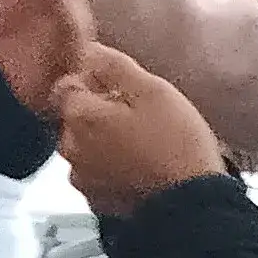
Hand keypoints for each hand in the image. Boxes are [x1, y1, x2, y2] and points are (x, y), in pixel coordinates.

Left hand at [49, 46, 228, 212]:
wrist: (192, 207)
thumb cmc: (175, 142)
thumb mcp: (152, 91)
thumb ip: (113, 66)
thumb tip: (87, 50)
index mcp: (79, 117)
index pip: (66, 85)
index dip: (91, 81)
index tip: (122, 88)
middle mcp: (69, 148)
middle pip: (73, 117)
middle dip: (97, 111)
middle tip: (138, 115)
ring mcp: (81, 179)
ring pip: (83, 146)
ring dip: (102, 140)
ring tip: (141, 142)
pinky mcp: (96, 202)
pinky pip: (96, 173)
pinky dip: (110, 166)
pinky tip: (139, 167)